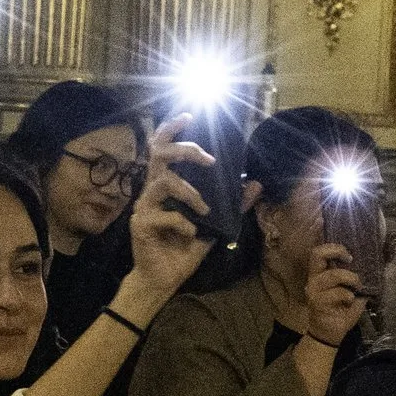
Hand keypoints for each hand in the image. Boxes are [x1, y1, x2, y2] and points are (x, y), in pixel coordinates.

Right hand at [119, 118, 218, 307]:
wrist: (163, 279)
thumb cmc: (184, 249)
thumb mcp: (215, 225)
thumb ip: (233, 204)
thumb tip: (254, 183)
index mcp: (166, 185)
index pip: (163, 148)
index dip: (171, 129)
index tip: (188, 116)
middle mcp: (152, 190)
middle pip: (158, 154)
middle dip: (183, 149)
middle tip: (206, 157)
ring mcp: (144, 206)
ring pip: (163, 182)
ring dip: (189, 192)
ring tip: (203, 208)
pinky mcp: (141, 224)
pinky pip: (167, 216)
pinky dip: (185, 225)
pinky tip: (190, 235)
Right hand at [301, 243, 366, 346]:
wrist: (330, 333)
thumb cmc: (340, 311)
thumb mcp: (351, 292)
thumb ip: (354, 279)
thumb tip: (373, 267)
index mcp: (320, 274)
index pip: (318, 252)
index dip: (333, 247)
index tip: (349, 254)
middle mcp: (313, 279)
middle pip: (317, 254)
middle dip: (336, 252)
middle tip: (350, 259)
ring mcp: (314, 290)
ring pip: (333, 275)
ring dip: (351, 278)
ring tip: (357, 286)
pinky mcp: (318, 302)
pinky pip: (337, 293)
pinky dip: (348, 295)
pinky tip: (350, 302)